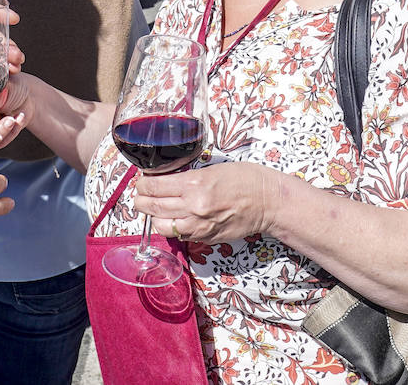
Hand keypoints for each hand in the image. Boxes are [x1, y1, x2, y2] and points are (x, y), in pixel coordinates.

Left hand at [136, 162, 282, 244]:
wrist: (267, 201)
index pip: (155, 187)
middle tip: (139, 196)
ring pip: (162, 226)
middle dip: (141, 202)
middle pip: (153, 208)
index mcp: (194, 185)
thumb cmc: (243, 178)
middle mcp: (194, 208)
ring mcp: (200, 226)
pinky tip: (173, 219)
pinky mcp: (207, 238)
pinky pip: (181, 235)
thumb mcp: (211, 169)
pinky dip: (172, 228)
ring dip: (153, 218)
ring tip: (153, 209)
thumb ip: (187, 178)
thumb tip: (165, 182)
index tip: (141, 182)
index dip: (142, 184)